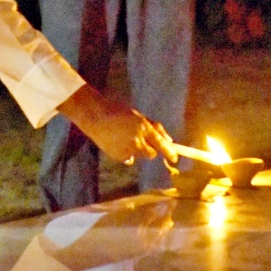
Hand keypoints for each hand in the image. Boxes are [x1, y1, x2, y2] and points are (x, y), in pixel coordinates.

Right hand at [57, 85, 178, 164]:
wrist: (95, 117)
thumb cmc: (117, 112)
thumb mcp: (138, 115)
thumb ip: (154, 128)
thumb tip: (169, 140)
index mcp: (143, 127)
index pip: (161, 143)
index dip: (170, 152)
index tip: (175, 158)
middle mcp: (137, 140)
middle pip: (151, 153)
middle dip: (150, 149)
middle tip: (142, 141)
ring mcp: (127, 150)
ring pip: (139, 155)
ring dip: (137, 150)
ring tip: (124, 137)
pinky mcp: (119, 156)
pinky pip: (129, 158)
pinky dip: (127, 153)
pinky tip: (118, 142)